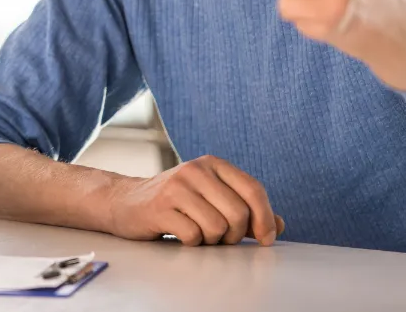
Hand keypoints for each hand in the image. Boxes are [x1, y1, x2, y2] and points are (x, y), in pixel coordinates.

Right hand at [108, 155, 283, 245]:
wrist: (126, 201)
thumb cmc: (175, 203)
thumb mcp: (211, 198)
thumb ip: (245, 210)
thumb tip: (279, 225)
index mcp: (213, 164)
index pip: (254, 189)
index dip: (266, 218)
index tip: (266, 238)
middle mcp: (195, 169)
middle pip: (238, 213)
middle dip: (235, 235)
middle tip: (220, 237)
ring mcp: (176, 186)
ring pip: (217, 228)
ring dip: (212, 241)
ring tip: (198, 232)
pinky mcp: (160, 207)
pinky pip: (193, 236)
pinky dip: (192, 242)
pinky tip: (180, 233)